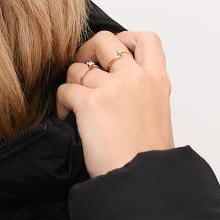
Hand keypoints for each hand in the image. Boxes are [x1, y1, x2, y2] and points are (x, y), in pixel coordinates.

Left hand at [55, 30, 174, 178]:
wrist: (141, 181)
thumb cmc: (146, 159)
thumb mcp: (157, 117)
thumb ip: (142, 95)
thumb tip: (117, 88)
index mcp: (157, 81)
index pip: (146, 39)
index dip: (125, 38)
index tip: (114, 53)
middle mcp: (136, 78)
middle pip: (105, 41)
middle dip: (88, 51)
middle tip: (83, 71)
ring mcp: (113, 88)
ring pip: (78, 68)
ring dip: (71, 83)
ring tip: (75, 105)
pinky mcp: (90, 103)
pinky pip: (65, 89)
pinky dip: (62, 103)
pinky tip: (68, 118)